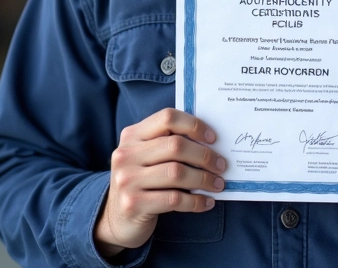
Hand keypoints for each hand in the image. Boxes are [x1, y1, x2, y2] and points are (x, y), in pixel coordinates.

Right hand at [94, 108, 225, 256]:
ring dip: (204, 179)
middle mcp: (126, 154)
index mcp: (132, 135)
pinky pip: (174, 200)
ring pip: (177, 173)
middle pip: (176, 145)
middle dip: (204, 156)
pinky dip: (196, 201)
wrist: (116, 219)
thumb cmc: (142, 180)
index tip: (213, 139)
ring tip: (218, 184)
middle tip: (221, 165)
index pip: (167, 118)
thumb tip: (211, 141)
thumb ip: (168, 142)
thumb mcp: (147, 156)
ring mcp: (127, 179)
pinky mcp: (133, 204)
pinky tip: (206, 202)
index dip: (194, 125)